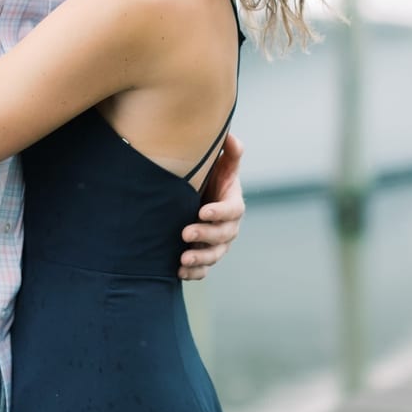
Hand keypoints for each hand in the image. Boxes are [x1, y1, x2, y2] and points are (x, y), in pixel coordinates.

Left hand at [179, 132, 244, 279]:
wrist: (199, 197)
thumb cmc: (211, 179)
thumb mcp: (220, 166)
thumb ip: (229, 154)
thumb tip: (231, 137)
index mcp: (233, 204)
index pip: (232, 211)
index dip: (219, 212)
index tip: (202, 211)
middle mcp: (228, 227)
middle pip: (222, 236)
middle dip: (205, 236)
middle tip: (186, 233)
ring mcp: (218, 244)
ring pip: (214, 255)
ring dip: (200, 259)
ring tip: (183, 259)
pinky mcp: (206, 256)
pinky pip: (204, 269)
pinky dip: (194, 273)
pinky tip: (178, 272)